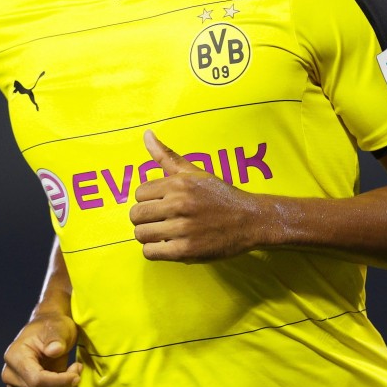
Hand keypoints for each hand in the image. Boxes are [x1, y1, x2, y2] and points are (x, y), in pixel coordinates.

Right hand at [1, 312, 81, 386]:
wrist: (46, 331)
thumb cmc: (52, 327)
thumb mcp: (58, 327)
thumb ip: (56, 339)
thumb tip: (53, 351)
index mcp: (15, 357)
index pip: (36, 380)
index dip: (59, 382)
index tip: (77, 376)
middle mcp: (10, 376)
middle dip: (67, 385)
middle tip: (78, 367)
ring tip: (73, 373)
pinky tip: (66, 383)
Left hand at [130, 130, 261, 261]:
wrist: (250, 220)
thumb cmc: (219, 195)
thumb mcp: (194, 171)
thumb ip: (166, 155)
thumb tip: (146, 134)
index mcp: (178, 184)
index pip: (139, 193)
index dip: (148, 200)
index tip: (160, 204)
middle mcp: (179, 204)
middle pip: (136, 214)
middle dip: (144, 218)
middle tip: (159, 220)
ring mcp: (183, 229)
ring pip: (141, 234)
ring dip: (148, 236)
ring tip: (163, 233)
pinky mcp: (186, 251)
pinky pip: (150, 252)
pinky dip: (155, 250)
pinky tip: (168, 245)